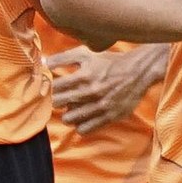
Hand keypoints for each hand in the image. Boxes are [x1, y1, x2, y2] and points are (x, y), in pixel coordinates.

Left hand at [46, 44, 164, 134]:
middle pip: (59, 104)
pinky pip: (85, 129)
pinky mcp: (109, 117)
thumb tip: (44, 63)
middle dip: (56, 101)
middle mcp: (91, 92)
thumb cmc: (109, 62)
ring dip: (66, 114)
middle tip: (60, 99)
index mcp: (84, 75)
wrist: (137, 72)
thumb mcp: (86, 53)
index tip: (51, 88)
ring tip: (71, 109)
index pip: (55, 87)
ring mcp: (100, 106)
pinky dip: (79, 125)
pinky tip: (82, 118)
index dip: (50, 88)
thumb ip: (63, 57)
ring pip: (69, 119)